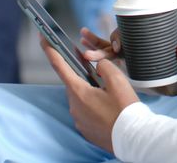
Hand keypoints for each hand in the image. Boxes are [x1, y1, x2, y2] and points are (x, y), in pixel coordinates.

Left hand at [41, 35, 138, 153]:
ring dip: (92, 92)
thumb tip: (98, 66)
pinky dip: (96, 106)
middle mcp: (75, 106)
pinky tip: (110, 108)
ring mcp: (79, 119)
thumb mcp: (118, 81)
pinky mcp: (86, 129)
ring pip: (82, 98)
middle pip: (75, 83)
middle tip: (100, 73)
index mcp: (79, 92)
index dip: (50, 50)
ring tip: (112, 95)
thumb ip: (105, 67)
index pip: (60, 66)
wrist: (133, 138)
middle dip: (84, 76)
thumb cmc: (125, 110)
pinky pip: (87, 112)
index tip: (43, 38)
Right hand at [80, 28, 176, 96]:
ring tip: (82, 48)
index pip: (131, 33)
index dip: (121, 37)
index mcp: (150, 41)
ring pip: (109, 49)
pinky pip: (110, 59)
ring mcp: (131, 56)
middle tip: (90, 54)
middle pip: (115, 41)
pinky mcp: (128, 66)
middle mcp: (138, 46)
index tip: (118, 47)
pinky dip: (98, 54)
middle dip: (101, 46)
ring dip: (95, 48)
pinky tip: (84, 50)